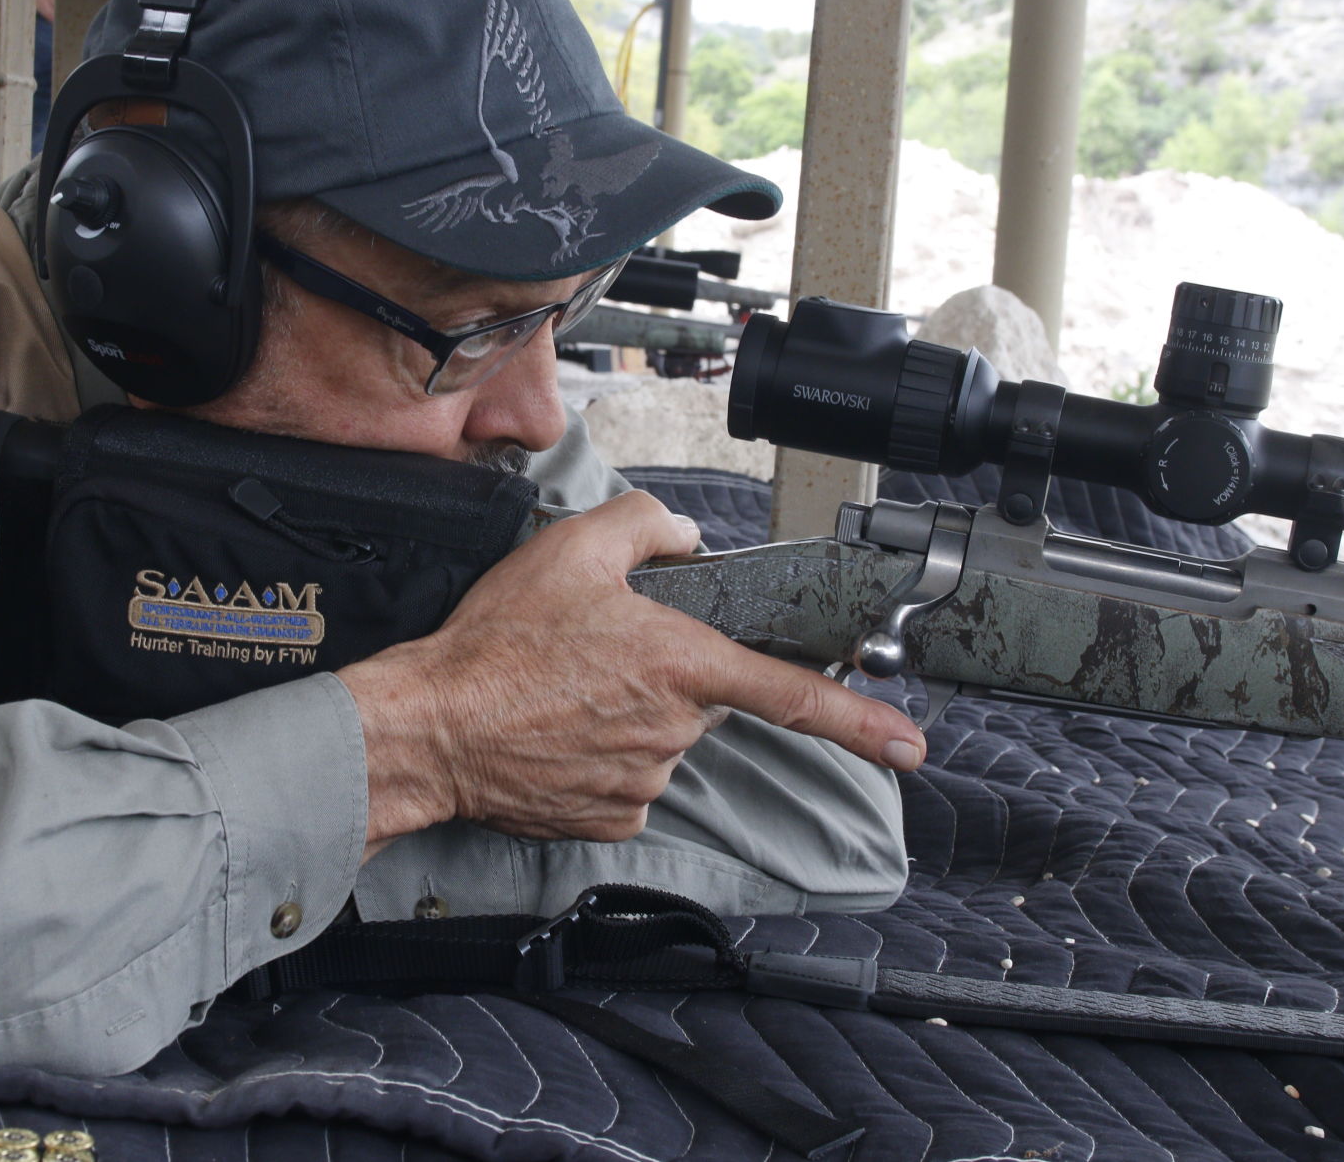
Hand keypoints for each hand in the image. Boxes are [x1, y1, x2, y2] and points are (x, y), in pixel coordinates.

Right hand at [341, 491, 924, 852]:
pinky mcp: (612, 818)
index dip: (861, 722)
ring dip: (626, 719)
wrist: (431, 726)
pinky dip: (599, 762)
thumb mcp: (570, 548)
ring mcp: (644, 781)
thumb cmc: (496, 643)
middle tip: (591, 659)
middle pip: (699, 702)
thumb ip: (646, 524)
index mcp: (681, 663)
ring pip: (662, 743)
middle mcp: (674, 729)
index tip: (911, 747)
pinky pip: (627, 785)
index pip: (790, 694)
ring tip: (559, 696)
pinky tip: (555, 736)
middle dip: (662, 679)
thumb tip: (686, 534)